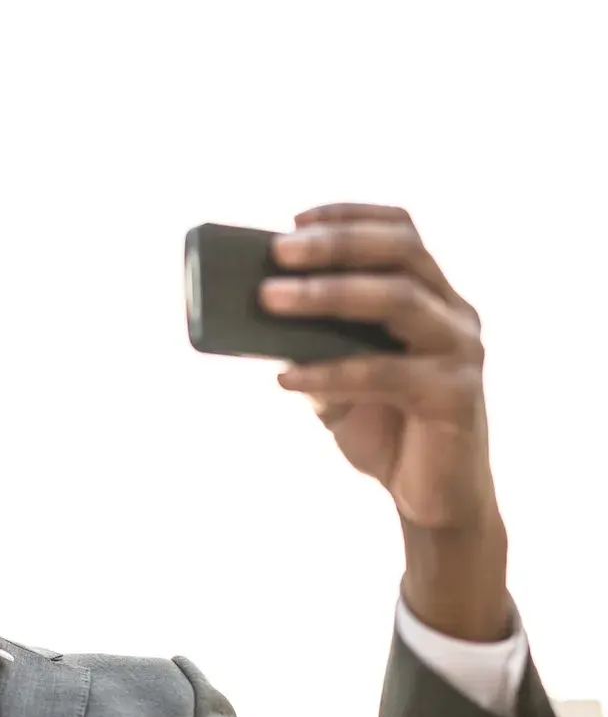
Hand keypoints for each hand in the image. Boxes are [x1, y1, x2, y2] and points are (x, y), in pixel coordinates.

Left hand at [264, 204, 510, 640]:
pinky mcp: (455, 394)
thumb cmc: (386, 431)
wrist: (432, 501)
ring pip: (396, 300)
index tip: (294, 219)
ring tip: (268, 299)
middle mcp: (454, 313)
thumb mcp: (338, 382)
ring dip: (326, 295)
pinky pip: (383, 373)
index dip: (350, 216)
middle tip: (276, 251)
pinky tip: (284, 378)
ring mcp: (460, 350)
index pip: (402, 231)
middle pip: (400, 253)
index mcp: (432, 297)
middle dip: (335, 245)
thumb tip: (255, 315)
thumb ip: (313, 347)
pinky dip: (328, 372)